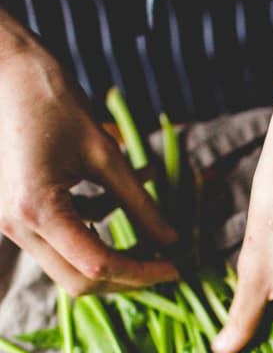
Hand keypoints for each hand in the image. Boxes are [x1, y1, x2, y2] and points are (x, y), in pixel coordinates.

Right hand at [0, 26, 177, 294]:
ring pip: (71, 265)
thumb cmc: (51, 100)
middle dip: (128, 276)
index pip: (97, 266)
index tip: (175, 266)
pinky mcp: (18, 214)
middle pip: (80, 281)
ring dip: (115, 252)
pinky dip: (97, 225)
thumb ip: (139, 203)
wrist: (2, 71)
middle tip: (165, 263)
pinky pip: (63, 238)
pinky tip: (123, 194)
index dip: (142, 272)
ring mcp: (13, 223)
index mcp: (38, 210)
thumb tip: (171, 240)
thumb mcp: (105, 153)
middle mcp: (18, 226)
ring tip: (152, 224)